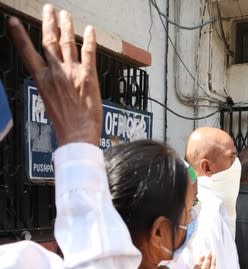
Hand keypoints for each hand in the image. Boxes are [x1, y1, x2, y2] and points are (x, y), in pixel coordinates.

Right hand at [8, 5, 101, 145]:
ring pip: (68, 43)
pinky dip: (89, 40)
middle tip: (49, 8)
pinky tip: (90, 30)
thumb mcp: (48, 102)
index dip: (20, 35)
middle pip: (50, 41)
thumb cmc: (64, 123)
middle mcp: (55, 73)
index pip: (28, 52)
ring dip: (67, 26)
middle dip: (48, 22)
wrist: (77, 134)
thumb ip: (50, 86)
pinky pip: (88, 53)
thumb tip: (50, 79)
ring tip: (66, 14)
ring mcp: (72, 73)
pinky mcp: (88, 77)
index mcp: (41, 80)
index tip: (14, 21)